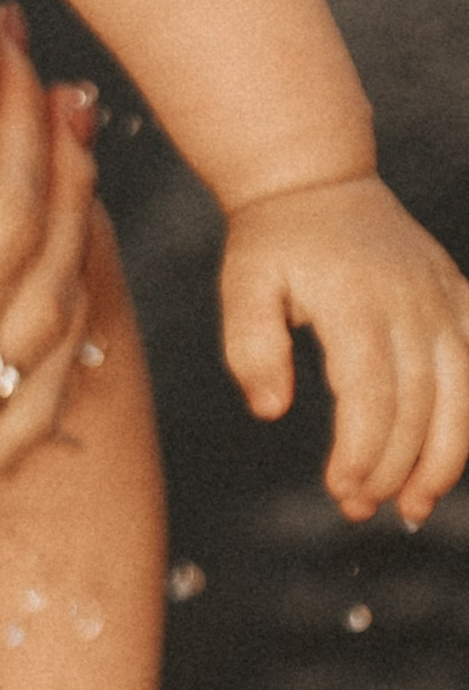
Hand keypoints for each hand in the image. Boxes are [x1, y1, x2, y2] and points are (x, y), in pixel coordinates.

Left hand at [220, 173, 468, 524]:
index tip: (341, 490)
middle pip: (418, 405)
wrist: (319, 181)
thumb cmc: (274, 242)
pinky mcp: (459, 299)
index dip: (363, 451)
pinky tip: (449, 458)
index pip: (371, 395)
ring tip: (412, 507)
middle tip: (359, 509)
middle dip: (392, 468)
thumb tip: (271, 409)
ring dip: (443, 459)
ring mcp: (443, 301)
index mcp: (357, 304)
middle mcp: (411, 304)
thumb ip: (251, 347)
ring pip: (461, 394)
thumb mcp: (243, 285)